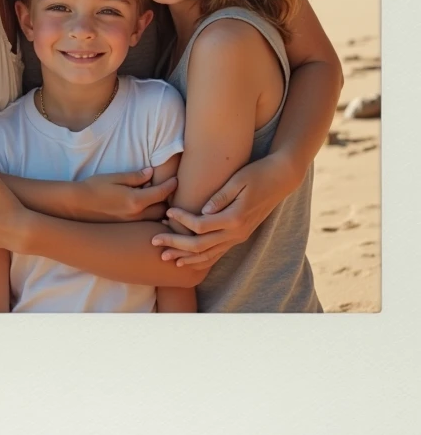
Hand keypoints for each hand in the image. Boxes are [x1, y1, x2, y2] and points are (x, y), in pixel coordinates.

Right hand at [80, 167, 177, 221]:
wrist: (76, 206)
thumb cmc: (94, 188)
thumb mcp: (115, 178)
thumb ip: (135, 176)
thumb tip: (151, 173)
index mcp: (135, 200)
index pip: (161, 193)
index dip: (171, 185)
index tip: (176, 180)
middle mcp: (137, 215)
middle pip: (163, 210)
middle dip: (169, 201)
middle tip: (171, 192)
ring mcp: (132, 224)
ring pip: (156, 220)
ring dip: (162, 212)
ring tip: (162, 203)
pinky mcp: (126, 229)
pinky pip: (146, 225)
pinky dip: (152, 218)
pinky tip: (149, 211)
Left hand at [151, 153, 296, 265]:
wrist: (281, 179)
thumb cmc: (257, 174)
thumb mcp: (239, 180)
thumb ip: (221, 196)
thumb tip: (202, 211)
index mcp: (234, 218)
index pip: (200, 226)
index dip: (181, 221)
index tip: (167, 212)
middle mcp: (236, 232)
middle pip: (200, 246)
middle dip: (175, 245)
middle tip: (154, 242)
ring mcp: (239, 237)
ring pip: (208, 255)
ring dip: (185, 257)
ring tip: (165, 257)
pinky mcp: (240, 236)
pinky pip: (217, 254)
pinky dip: (201, 259)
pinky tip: (187, 260)